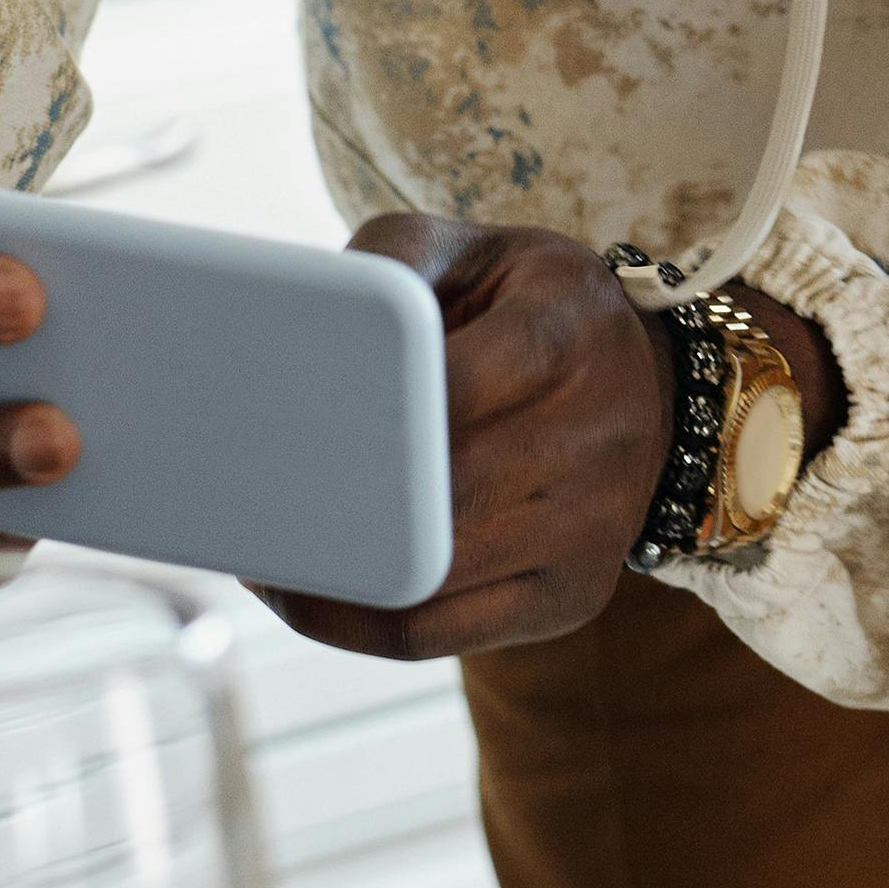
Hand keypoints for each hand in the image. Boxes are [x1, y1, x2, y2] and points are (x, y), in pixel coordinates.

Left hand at [260, 219, 682, 663]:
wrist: (650, 388)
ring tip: (252, 545)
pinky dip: (352, 623)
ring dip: (326, 573)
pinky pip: (437, 635)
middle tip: (238, 491)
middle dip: (332, 500)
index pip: (458, 383)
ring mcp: (590, 530)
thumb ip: (391, 265)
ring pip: (430, 578)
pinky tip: (300, 590)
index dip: (370, 411)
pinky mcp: (568, 598)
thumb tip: (305, 323)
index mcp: (571, 333)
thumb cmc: (530, 312)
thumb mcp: (475, 252)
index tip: (284, 417)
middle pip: (443, 494)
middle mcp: (598, 437)